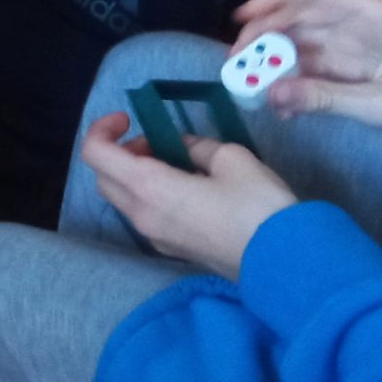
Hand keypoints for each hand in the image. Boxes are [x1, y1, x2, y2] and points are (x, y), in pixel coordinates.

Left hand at [81, 112, 298, 278]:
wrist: (286, 264)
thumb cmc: (258, 206)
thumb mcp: (231, 159)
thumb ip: (197, 146)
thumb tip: (183, 147)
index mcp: (150, 189)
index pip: (96, 155)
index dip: (102, 129)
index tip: (129, 118)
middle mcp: (143, 216)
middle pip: (104, 178)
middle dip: (120, 152)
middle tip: (155, 139)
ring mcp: (156, 238)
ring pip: (123, 199)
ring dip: (134, 174)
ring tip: (173, 159)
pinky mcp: (173, 250)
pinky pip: (145, 215)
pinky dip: (149, 193)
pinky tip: (186, 185)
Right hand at [231, 0, 381, 159]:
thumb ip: (325, 98)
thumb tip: (271, 94)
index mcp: (378, 15)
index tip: (243, 17)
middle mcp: (364, 24)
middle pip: (304, 16)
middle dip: (267, 34)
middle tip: (238, 61)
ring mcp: (359, 47)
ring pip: (304, 42)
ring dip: (277, 61)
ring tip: (250, 84)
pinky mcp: (356, 70)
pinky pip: (315, 68)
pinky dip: (294, 81)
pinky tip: (279, 101)